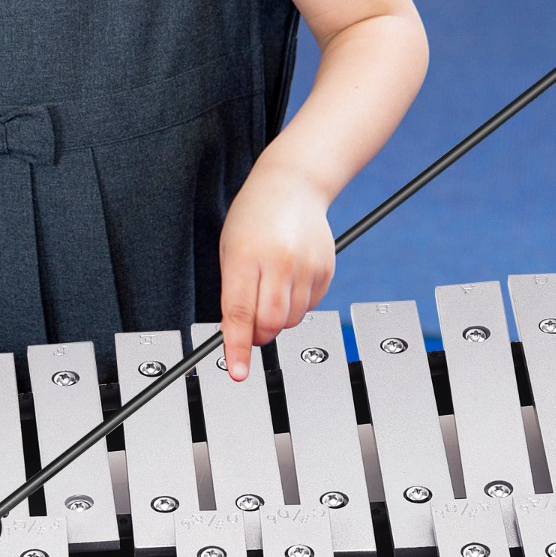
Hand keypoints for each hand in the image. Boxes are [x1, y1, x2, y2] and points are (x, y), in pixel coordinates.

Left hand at [217, 164, 334, 381]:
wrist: (292, 185)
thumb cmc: (253, 216)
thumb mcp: (230, 249)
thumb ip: (233, 291)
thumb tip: (237, 333)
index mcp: (245, 257)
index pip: (239, 313)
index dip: (237, 348)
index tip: (236, 372)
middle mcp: (279, 263)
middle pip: (270, 323)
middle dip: (258, 335)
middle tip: (250, 327)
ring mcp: (306, 267)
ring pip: (291, 320)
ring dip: (277, 319)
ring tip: (269, 288)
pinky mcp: (325, 270)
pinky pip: (310, 306)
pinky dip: (296, 305)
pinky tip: (289, 279)